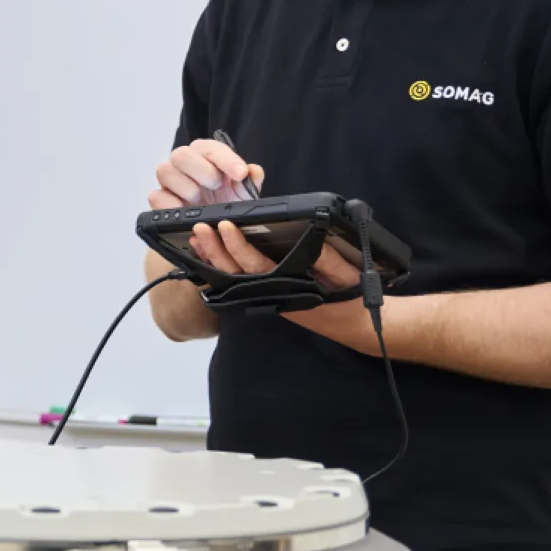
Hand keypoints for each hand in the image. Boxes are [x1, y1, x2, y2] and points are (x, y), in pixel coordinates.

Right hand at [149, 140, 264, 208]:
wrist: (215, 226)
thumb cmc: (227, 203)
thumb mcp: (244, 195)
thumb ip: (250, 181)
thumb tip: (254, 171)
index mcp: (205, 156)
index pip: (211, 148)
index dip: (226, 159)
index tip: (240, 174)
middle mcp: (184, 165)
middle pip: (181, 154)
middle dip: (201, 170)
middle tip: (217, 185)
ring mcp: (169, 182)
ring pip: (165, 171)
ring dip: (186, 187)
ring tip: (200, 201)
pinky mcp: (159, 199)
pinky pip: (156, 196)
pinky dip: (171, 204)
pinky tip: (186, 212)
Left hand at [188, 219, 380, 351]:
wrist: (353, 325)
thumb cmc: (350, 299)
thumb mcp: (347, 278)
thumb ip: (329, 260)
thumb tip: (313, 237)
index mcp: (289, 286)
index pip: (256, 265)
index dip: (238, 245)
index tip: (225, 226)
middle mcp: (272, 293)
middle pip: (235, 272)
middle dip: (215, 250)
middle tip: (199, 228)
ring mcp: (267, 295)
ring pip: (233, 277)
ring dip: (214, 258)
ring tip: (196, 238)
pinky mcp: (267, 293)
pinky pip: (240, 280)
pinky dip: (223, 266)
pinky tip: (211, 253)